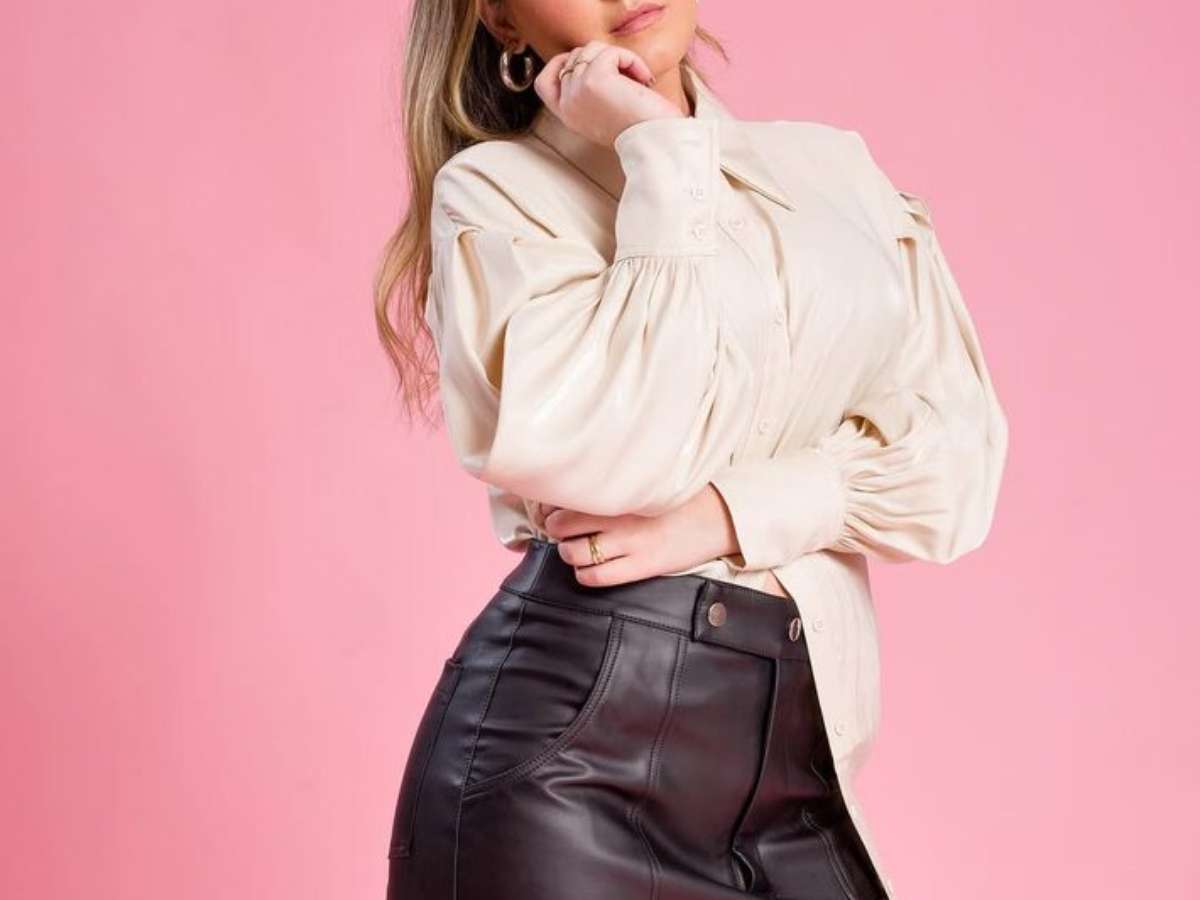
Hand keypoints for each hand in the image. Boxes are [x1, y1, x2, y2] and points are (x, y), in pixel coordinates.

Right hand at [534, 40, 684, 147]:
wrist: (654, 142)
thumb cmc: (640, 129)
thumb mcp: (602, 113)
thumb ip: (587, 92)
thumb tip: (588, 59)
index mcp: (567, 115)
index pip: (544, 82)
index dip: (561, 63)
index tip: (588, 63)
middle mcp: (568, 104)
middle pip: (574, 56)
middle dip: (602, 58)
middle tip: (626, 77)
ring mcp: (577, 90)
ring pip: (591, 49)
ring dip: (618, 58)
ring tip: (636, 79)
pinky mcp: (594, 79)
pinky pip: (611, 52)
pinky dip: (632, 60)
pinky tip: (644, 79)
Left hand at [539, 483, 738, 586]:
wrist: (720, 516)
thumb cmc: (683, 496)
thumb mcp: (649, 481)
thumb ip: (618, 482)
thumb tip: (583, 483)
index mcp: (621, 489)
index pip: (568, 496)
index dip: (552, 504)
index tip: (553, 508)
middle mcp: (621, 515)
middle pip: (562, 524)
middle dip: (556, 529)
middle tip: (562, 530)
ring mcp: (630, 542)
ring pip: (574, 553)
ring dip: (567, 553)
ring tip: (575, 549)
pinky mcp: (642, 565)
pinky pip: (597, 577)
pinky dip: (584, 575)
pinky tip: (589, 569)